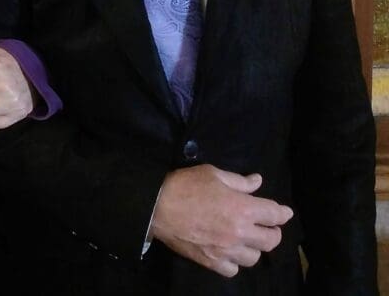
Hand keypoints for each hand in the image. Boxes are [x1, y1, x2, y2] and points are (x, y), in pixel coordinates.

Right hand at [151, 164, 293, 277]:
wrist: (158, 206)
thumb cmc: (186, 184)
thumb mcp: (213, 174)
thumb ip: (239, 181)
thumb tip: (257, 181)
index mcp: (242, 208)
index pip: (274, 214)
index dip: (283, 213)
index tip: (285, 213)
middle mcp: (240, 232)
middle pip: (271, 240)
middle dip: (273, 232)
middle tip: (267, 226)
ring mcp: (227, 250)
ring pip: (254, 257)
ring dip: (254, 247)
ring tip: (246, 239)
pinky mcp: (213, 262)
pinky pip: (233, 270)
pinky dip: (235, 262)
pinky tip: (229, 252)